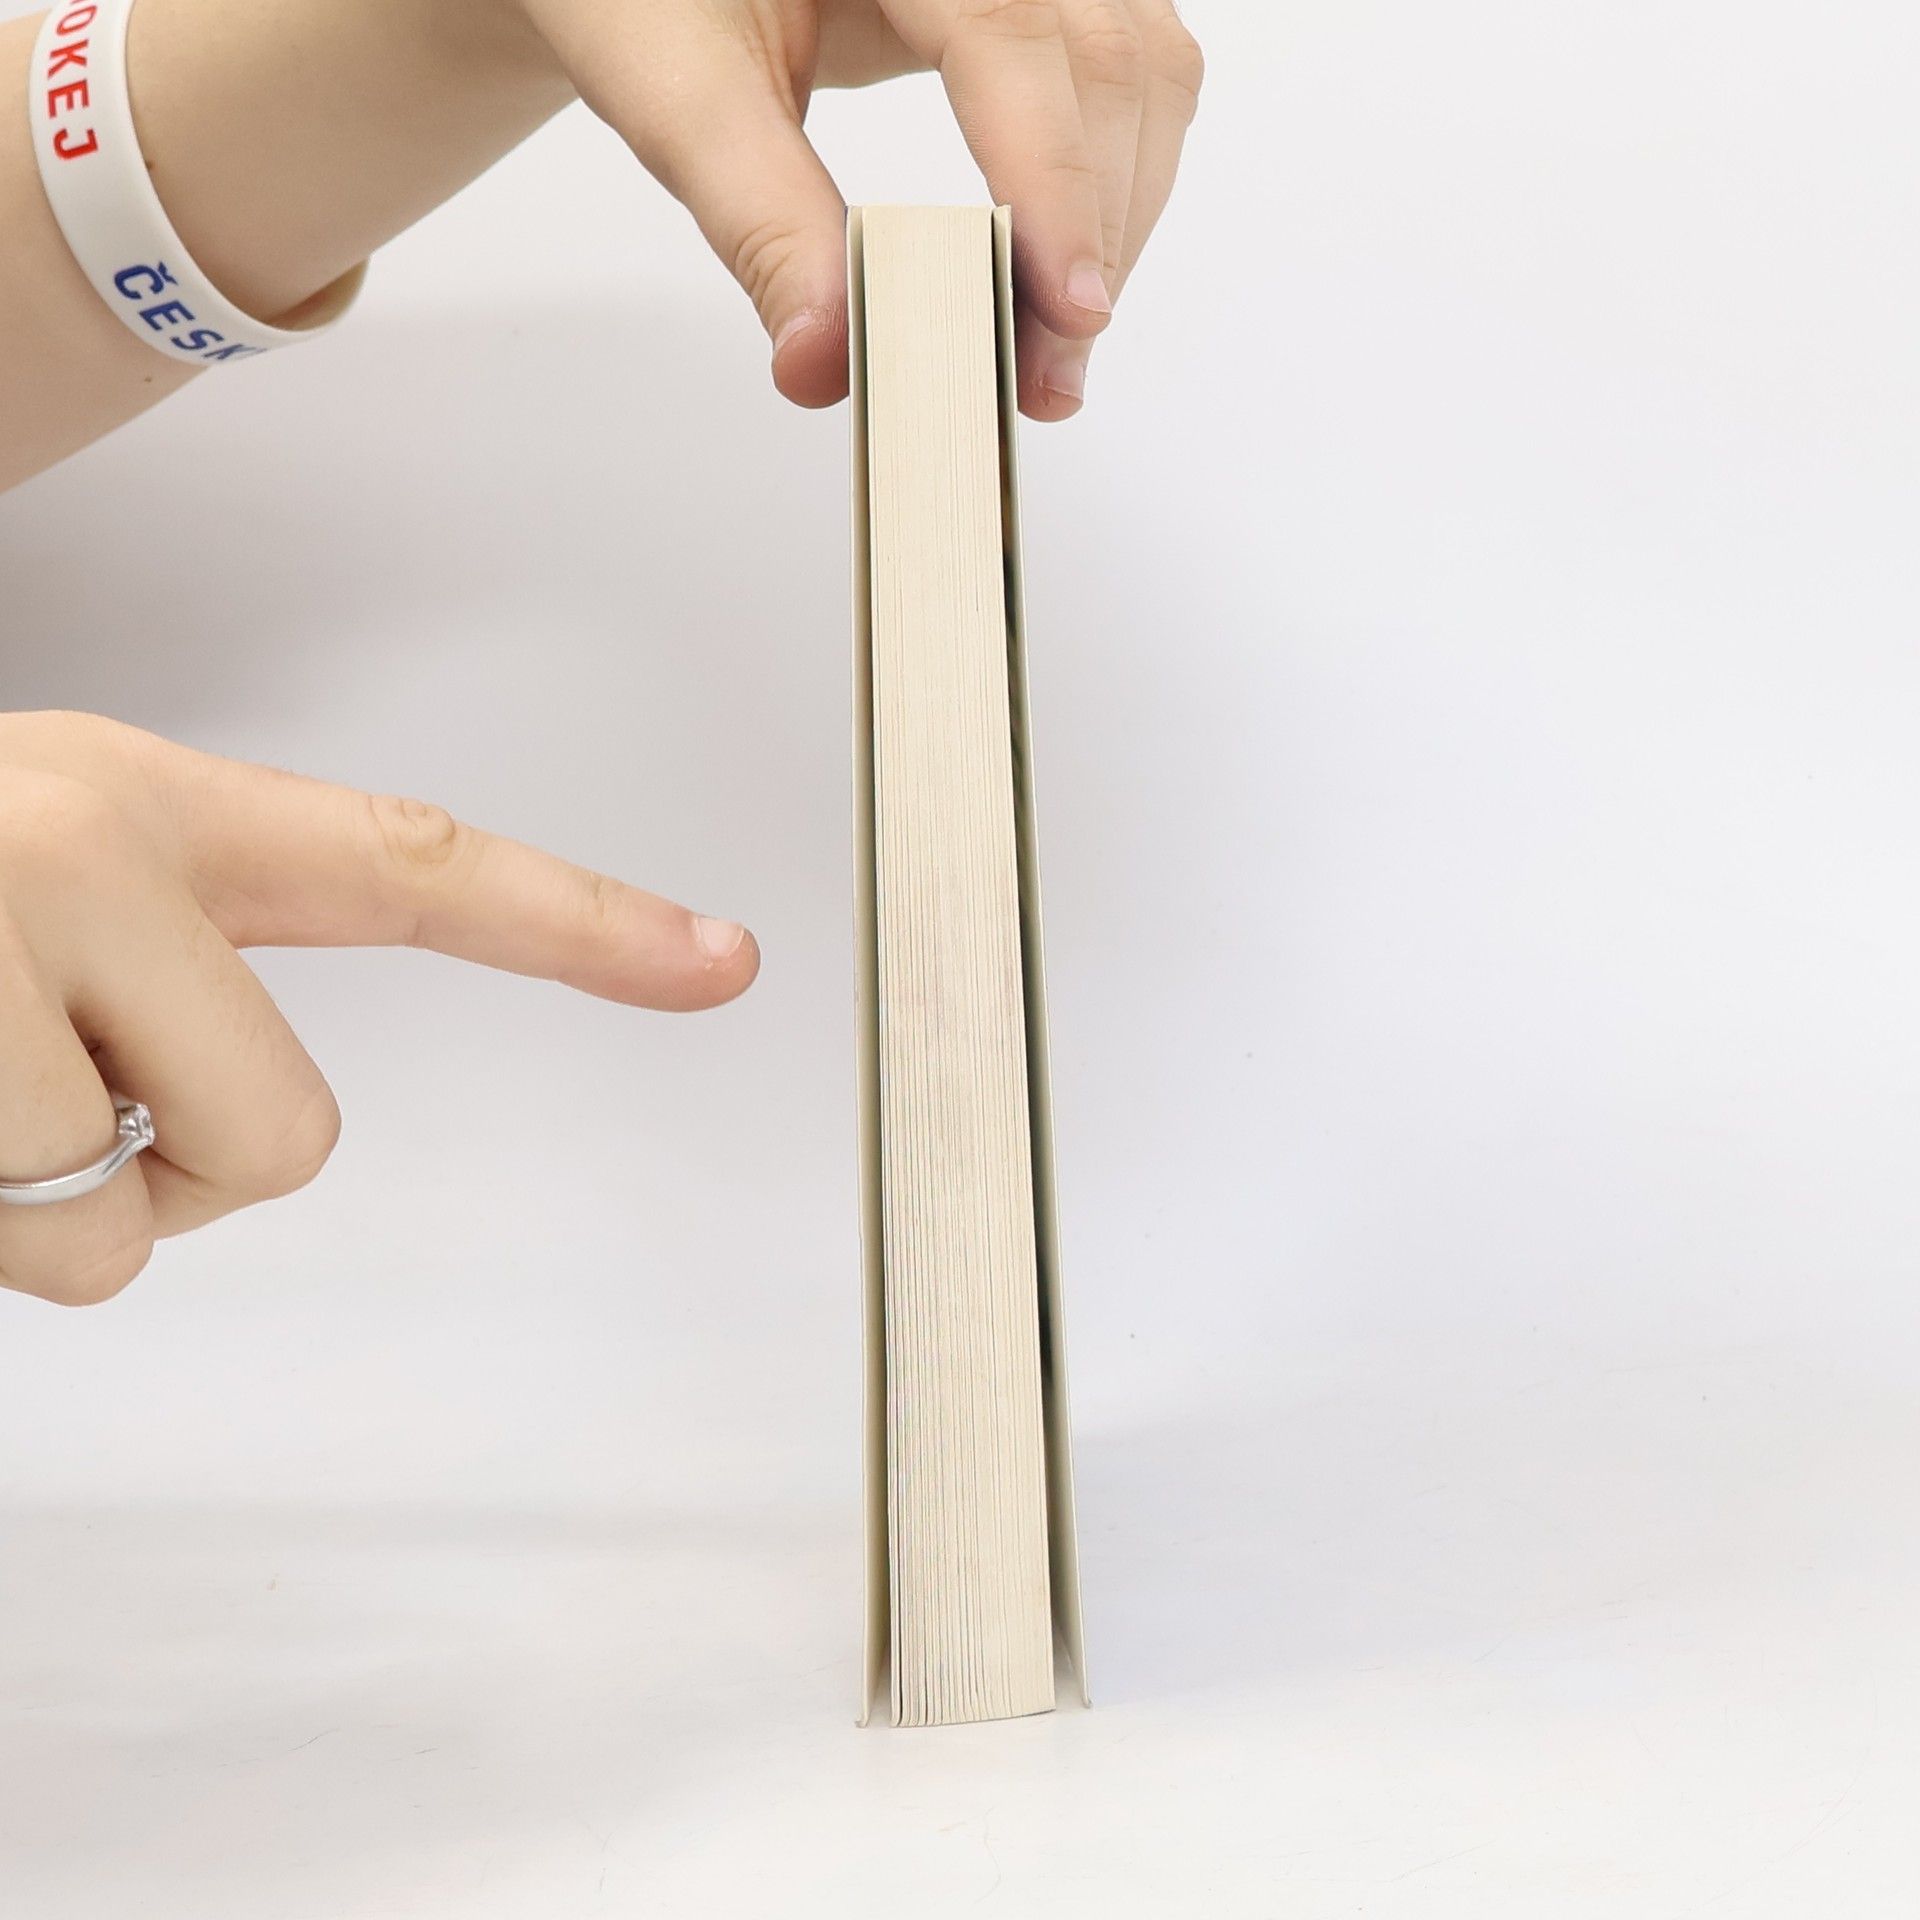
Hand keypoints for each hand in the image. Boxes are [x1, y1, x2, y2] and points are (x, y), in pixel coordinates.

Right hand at [0, 712, 758, 1307]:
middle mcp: (94, 849)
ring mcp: (0, 942)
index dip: (586, 923)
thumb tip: (218, 1136)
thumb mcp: (22, 866)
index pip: (415, 866)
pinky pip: (25, 1257)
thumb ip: (167, 960)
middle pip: (290, 1134)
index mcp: (149, 807)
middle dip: (181, 1172)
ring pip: (128, 1228)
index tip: (720, 960)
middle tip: (44, 1096)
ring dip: (34, 1209)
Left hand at [512, 0, 1202, 417]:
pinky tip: (1061, 269)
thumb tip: (825, 361)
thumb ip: (758, 218)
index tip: (1068, 309)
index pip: (1010, 28)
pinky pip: (1122, 68)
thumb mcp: (674, 86)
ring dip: (1116, 214)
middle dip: (1093, 227)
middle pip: (1103, 53)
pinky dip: (1107, 179)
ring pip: (1140, 63)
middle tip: (1050, 379)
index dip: (1051, 174)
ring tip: (1056, 346)